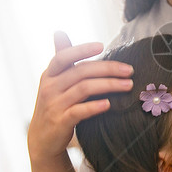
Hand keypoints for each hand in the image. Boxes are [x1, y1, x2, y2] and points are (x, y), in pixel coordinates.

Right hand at [27, 31, 133, 163]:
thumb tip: (59, 32)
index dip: (81, 50)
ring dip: (109, 85)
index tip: (101, 46)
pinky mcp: (60, 122)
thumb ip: (62, 59)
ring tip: (128, 85)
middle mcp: (49, 87)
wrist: (42, 139)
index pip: (63, 56)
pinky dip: (95, 106)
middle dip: (108, 69)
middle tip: (129, 70)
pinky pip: (79, 111)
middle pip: (81, 72)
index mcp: (50, 74)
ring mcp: (54, 105)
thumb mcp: (54, 81)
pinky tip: (109, 104)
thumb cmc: (54, 105)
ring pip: (84, 89)